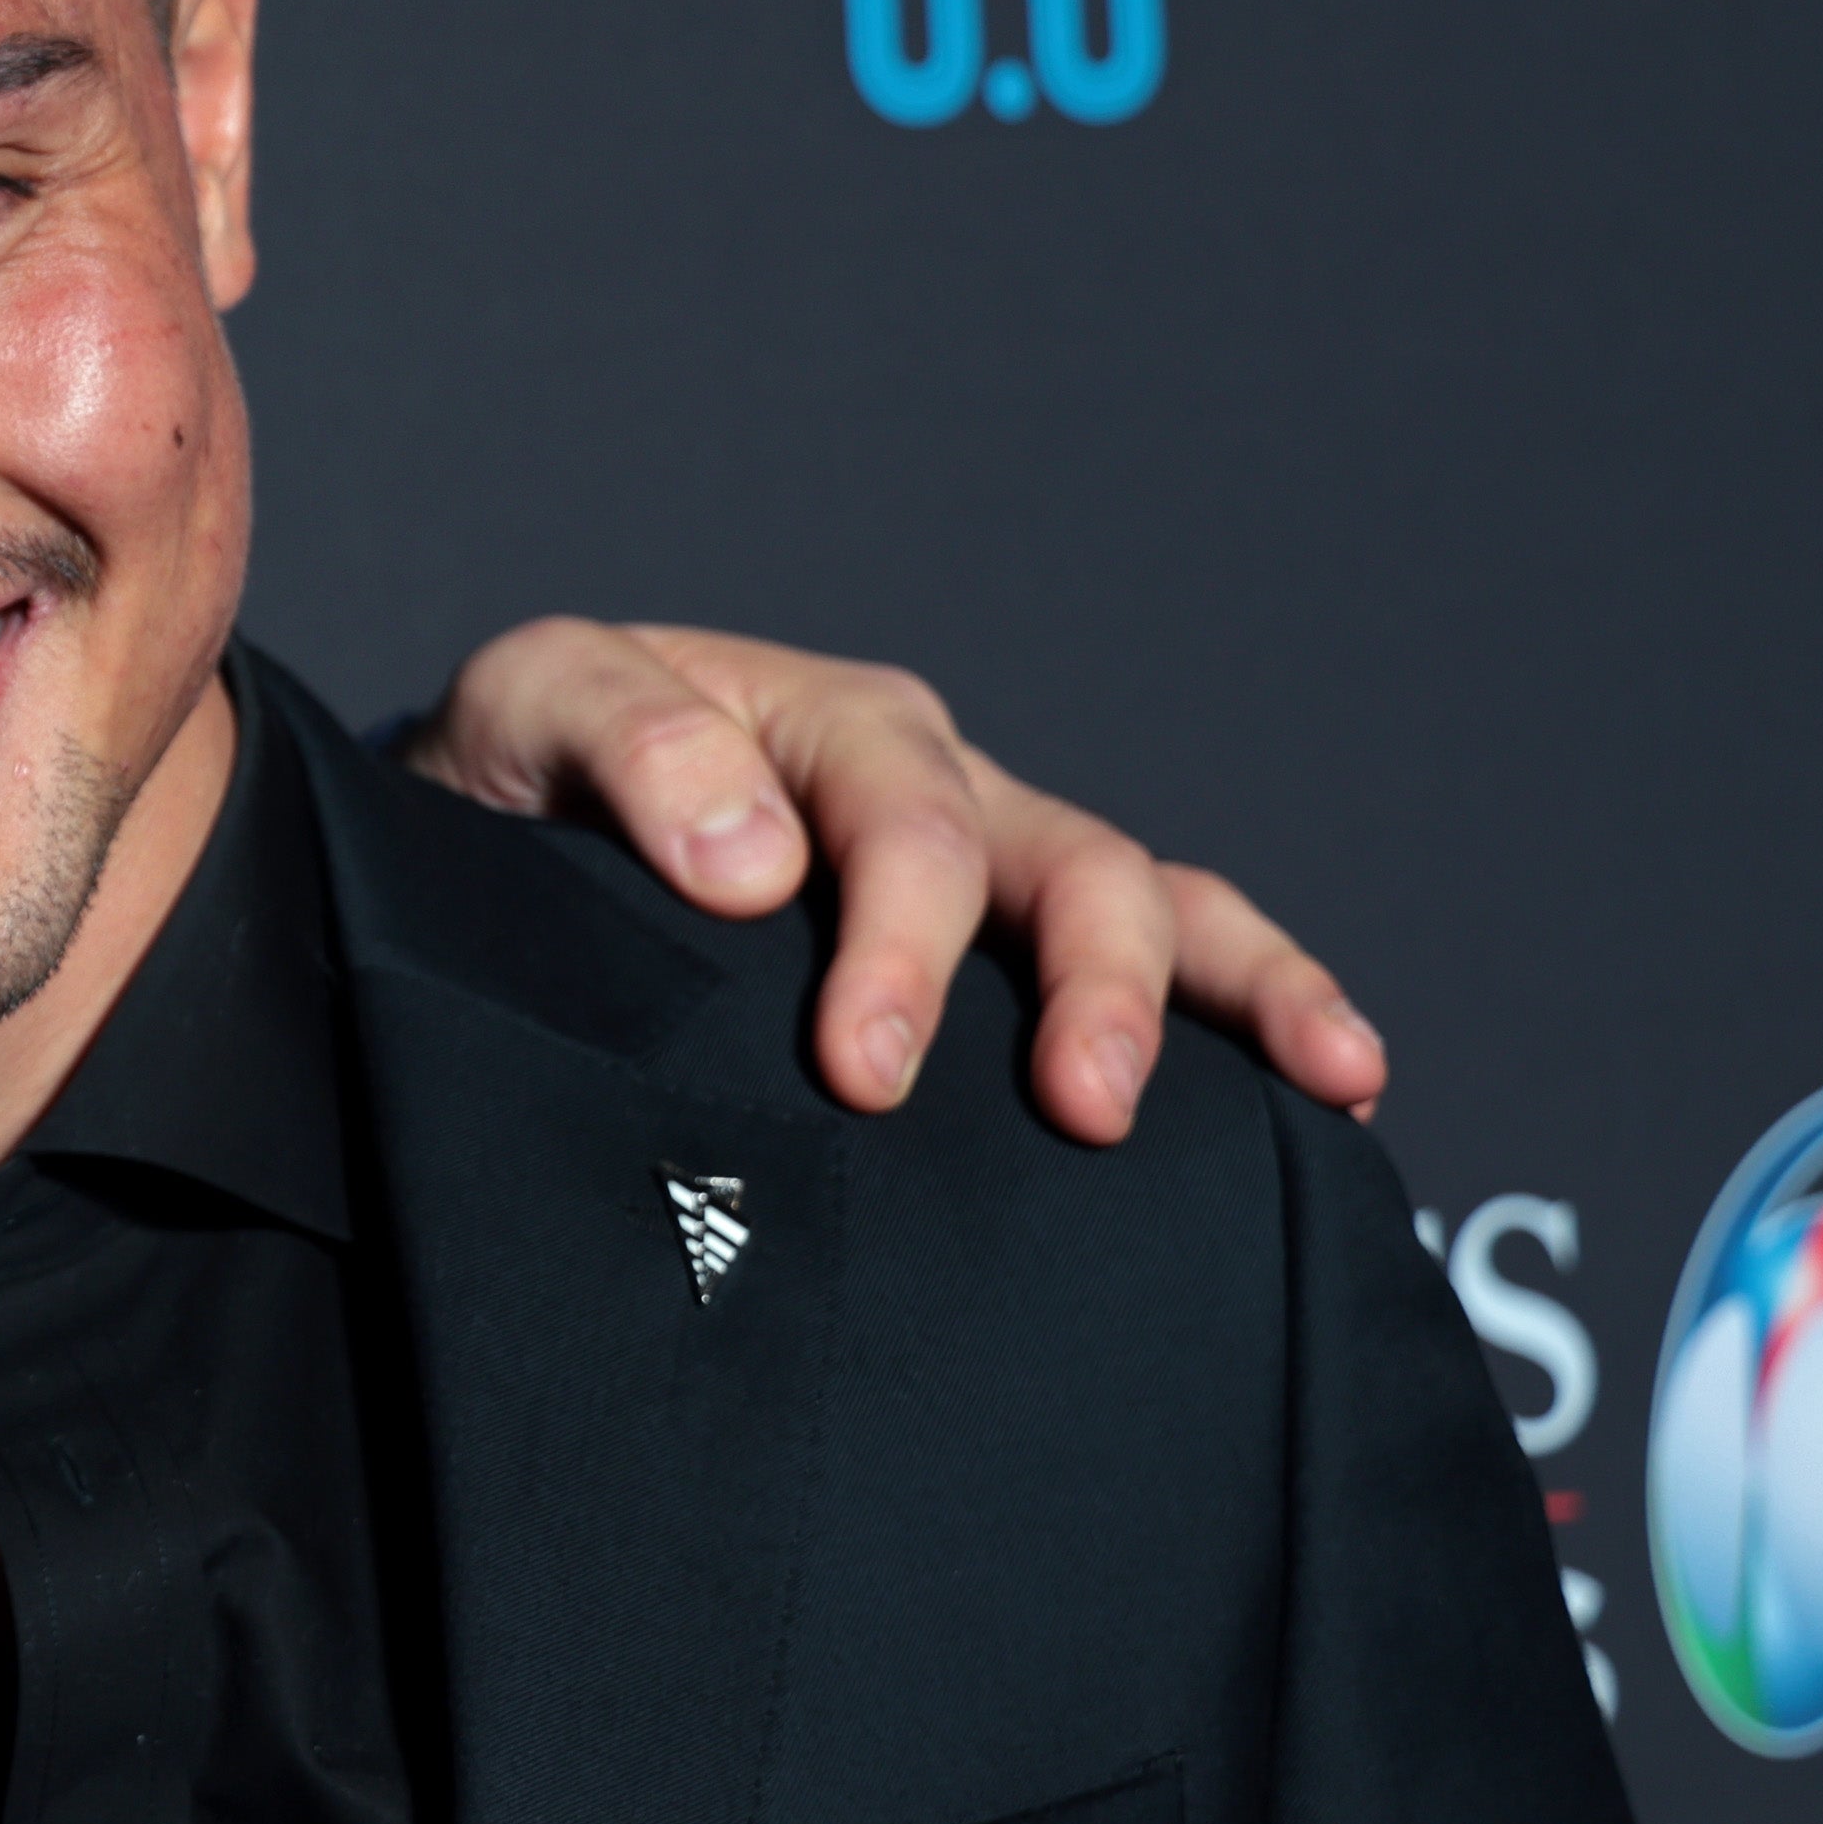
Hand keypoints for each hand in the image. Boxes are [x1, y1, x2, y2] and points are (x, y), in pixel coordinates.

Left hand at [405, 619, 1384, 1143]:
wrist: (489, 838)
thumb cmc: (512, 778)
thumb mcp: (525, 711)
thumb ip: (622, 746)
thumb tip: (753, 860)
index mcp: (825, 725)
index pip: (904, 825)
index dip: (902, 948)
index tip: (864, 1072)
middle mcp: (932, 783)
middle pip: (1063, 862)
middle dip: (1089, 986)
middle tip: (1081, 1112)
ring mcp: (986, 866)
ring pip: (1151, 901)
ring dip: (1239, 990)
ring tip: (1328, 1077)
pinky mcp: (1001, 958)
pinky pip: (1164, 960)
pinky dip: (1257, 1011)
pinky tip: (1333, 1096)